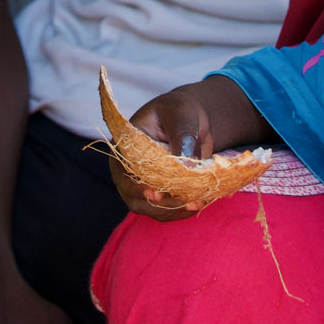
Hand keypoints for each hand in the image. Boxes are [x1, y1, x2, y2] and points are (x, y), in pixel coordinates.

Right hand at [108, 90, 218, 220]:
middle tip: (187, 202)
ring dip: (175, 210)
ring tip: (198, 203)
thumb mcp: (181, 114)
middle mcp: (128, 170)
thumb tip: (187, 165)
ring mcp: (142, 186)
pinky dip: (183, 210)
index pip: (124, 170)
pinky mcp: (160, 196)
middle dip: (161, 203)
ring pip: (152, 209)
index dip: (136, 185)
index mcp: (125, 147)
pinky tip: (200, 203)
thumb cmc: (179, 112)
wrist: (190, 122)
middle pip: (135, 196)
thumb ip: (183, 135)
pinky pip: (167, 211)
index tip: (155, 193)